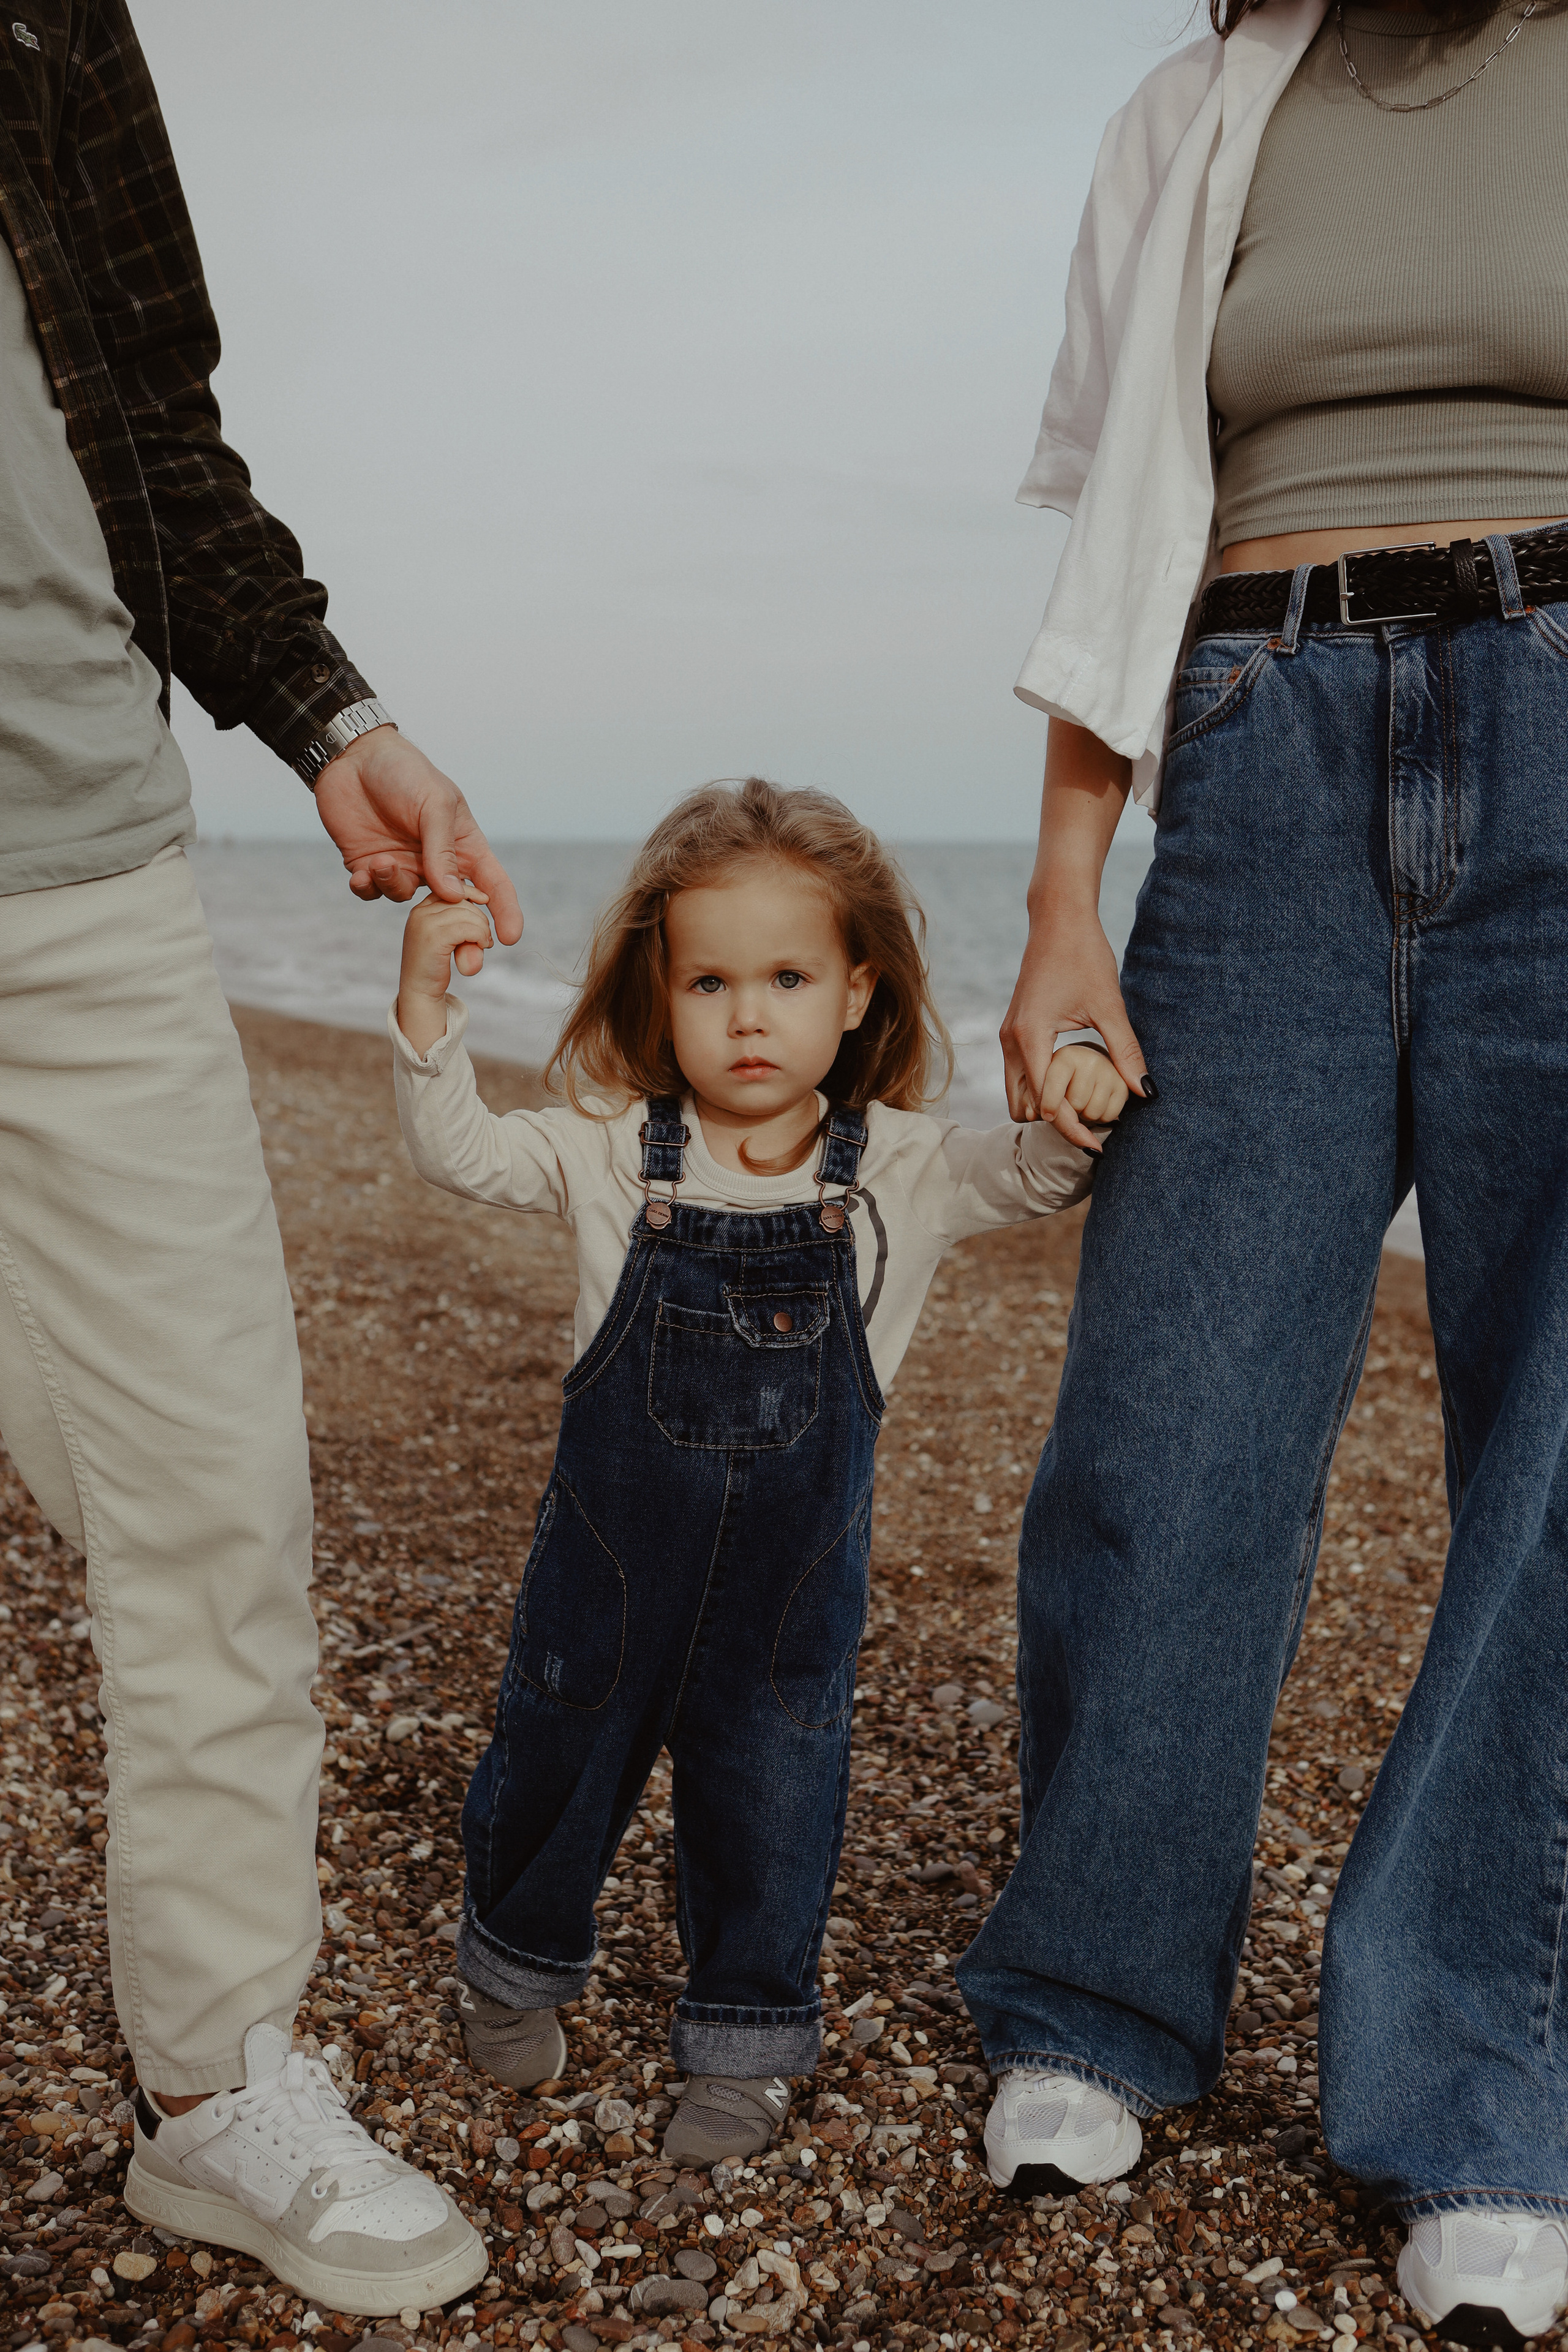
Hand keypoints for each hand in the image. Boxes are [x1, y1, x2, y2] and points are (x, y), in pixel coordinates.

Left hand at [312, 727, 522, 945]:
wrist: (352, 758)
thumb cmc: (404, 772)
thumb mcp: (435, 804)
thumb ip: (443, 850)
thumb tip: (452, 896)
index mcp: (463, 845)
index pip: (492, 884)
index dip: (504, 911)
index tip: (508, 937)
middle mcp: (436, 863)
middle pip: (455, 910)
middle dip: (461, 937)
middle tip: (466, 962)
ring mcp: (404, 867)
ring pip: (408, 901)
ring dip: (395, 888)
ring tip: (382, 863)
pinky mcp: (371, 868)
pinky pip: (374, 893)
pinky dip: (368, 888)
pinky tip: (362, 873)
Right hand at [396, 886, 495, 1054]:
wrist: (421, 993)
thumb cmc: (437, 966)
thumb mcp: (448, 935)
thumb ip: (459, 916)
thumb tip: (483, 896)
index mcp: (421, 908)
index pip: (451, 888)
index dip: (471, 893)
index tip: (484, 901)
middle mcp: (420, 911)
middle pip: (462, 900)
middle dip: (479, 918)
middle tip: (483, 939)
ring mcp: (424, 923)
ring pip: (468, 913)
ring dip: (482, 929)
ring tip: (482, 945)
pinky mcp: (433, 938)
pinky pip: (468, 927)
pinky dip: (480, 936)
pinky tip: (481, 946)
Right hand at [999, 892, 1149, 1151]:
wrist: (1058, 919)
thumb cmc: (1084, 955)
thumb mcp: (1110, 1006)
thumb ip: (1125, 1052)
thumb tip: (1147, 1092)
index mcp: (1030, 1038)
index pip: (1047, 1103)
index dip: (1073, 1128)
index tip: (1100, 1143)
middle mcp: (1011, 1041)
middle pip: (1024, 1107)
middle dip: (1056, 1122)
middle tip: (1093, 1127)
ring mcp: (1008, 1036)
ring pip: (1018, 1093)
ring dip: (1046, 1106)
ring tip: (1084, 1109)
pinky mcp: (1013, 1030)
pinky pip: (1020, 1075)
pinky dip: (1041, 1089)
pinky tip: (1073, 1086)